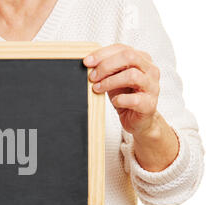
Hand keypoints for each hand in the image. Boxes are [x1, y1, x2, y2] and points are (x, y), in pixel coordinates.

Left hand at [84, 44, 178, 171]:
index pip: (122, 49)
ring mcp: (152, 87)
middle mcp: (150, 70)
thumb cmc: (126, 96)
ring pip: (132, 75)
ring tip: (98, 89)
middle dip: (106, 66)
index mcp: (142, 59)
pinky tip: (114, 101)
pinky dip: (120, 99)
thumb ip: (107, 69)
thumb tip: (88, 63)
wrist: (139, 120)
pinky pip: (134, 99)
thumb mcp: (114, 78)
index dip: (102, 54)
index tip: (87, 62)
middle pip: (129, 57)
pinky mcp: (149, 104)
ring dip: (110, 82)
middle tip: (92, 77)